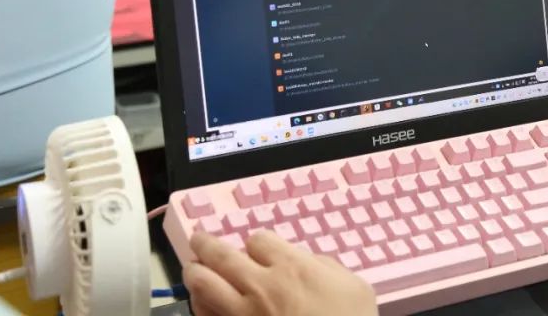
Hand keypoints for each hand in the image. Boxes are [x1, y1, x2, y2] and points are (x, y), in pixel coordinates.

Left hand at [183, 230, 377, 315]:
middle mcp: (261, 287)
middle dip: (206, 244)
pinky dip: (200, 307)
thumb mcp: (354, 286)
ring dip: (195, 273)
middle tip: (199, 239)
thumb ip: (324, 266)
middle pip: (221, 256)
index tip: (259, 248)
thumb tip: (305, 261)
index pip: (259, 240)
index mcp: (292, 268)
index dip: (258, 242)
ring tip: (193, 269)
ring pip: (203, 286)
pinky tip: (202, 303)